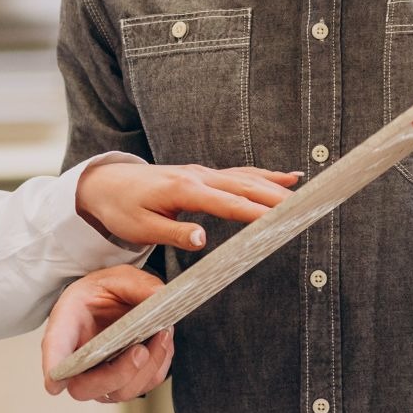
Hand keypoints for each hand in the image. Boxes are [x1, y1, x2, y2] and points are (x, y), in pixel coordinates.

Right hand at [40, 266, 174, 402]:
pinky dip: (157, 367)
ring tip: (161, 336)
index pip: (54, 351)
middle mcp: (77, 361)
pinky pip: (143, 385)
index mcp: (65, 326)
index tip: (55, 382)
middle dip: (117, 374)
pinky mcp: (125, 381)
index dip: (53, 370)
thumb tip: (159, 295)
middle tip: (140, 350)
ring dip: (145, 369)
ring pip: (119, 392)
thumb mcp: (118, 276)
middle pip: (85, 387)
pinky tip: (163, 343)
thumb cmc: (106, 291)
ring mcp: (100, 377)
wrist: (116, 301)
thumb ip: (136, 284)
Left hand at [76, 162, 297, 249]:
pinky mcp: (203, 174)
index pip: (228, 203)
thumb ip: (174, 233)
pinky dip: (264, 176)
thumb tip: (204, 240)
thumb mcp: (141, 228)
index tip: (280, 220)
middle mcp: (198, 176)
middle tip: (307, 207)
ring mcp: (203, 173)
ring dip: (276, 186)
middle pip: (246, 187)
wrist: (105, 184)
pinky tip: (286, 178)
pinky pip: (240, 174)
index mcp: (184, 190)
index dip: (256, 212)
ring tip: (306, 193)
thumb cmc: (122, 208)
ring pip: (247, 178)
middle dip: (277, 198)